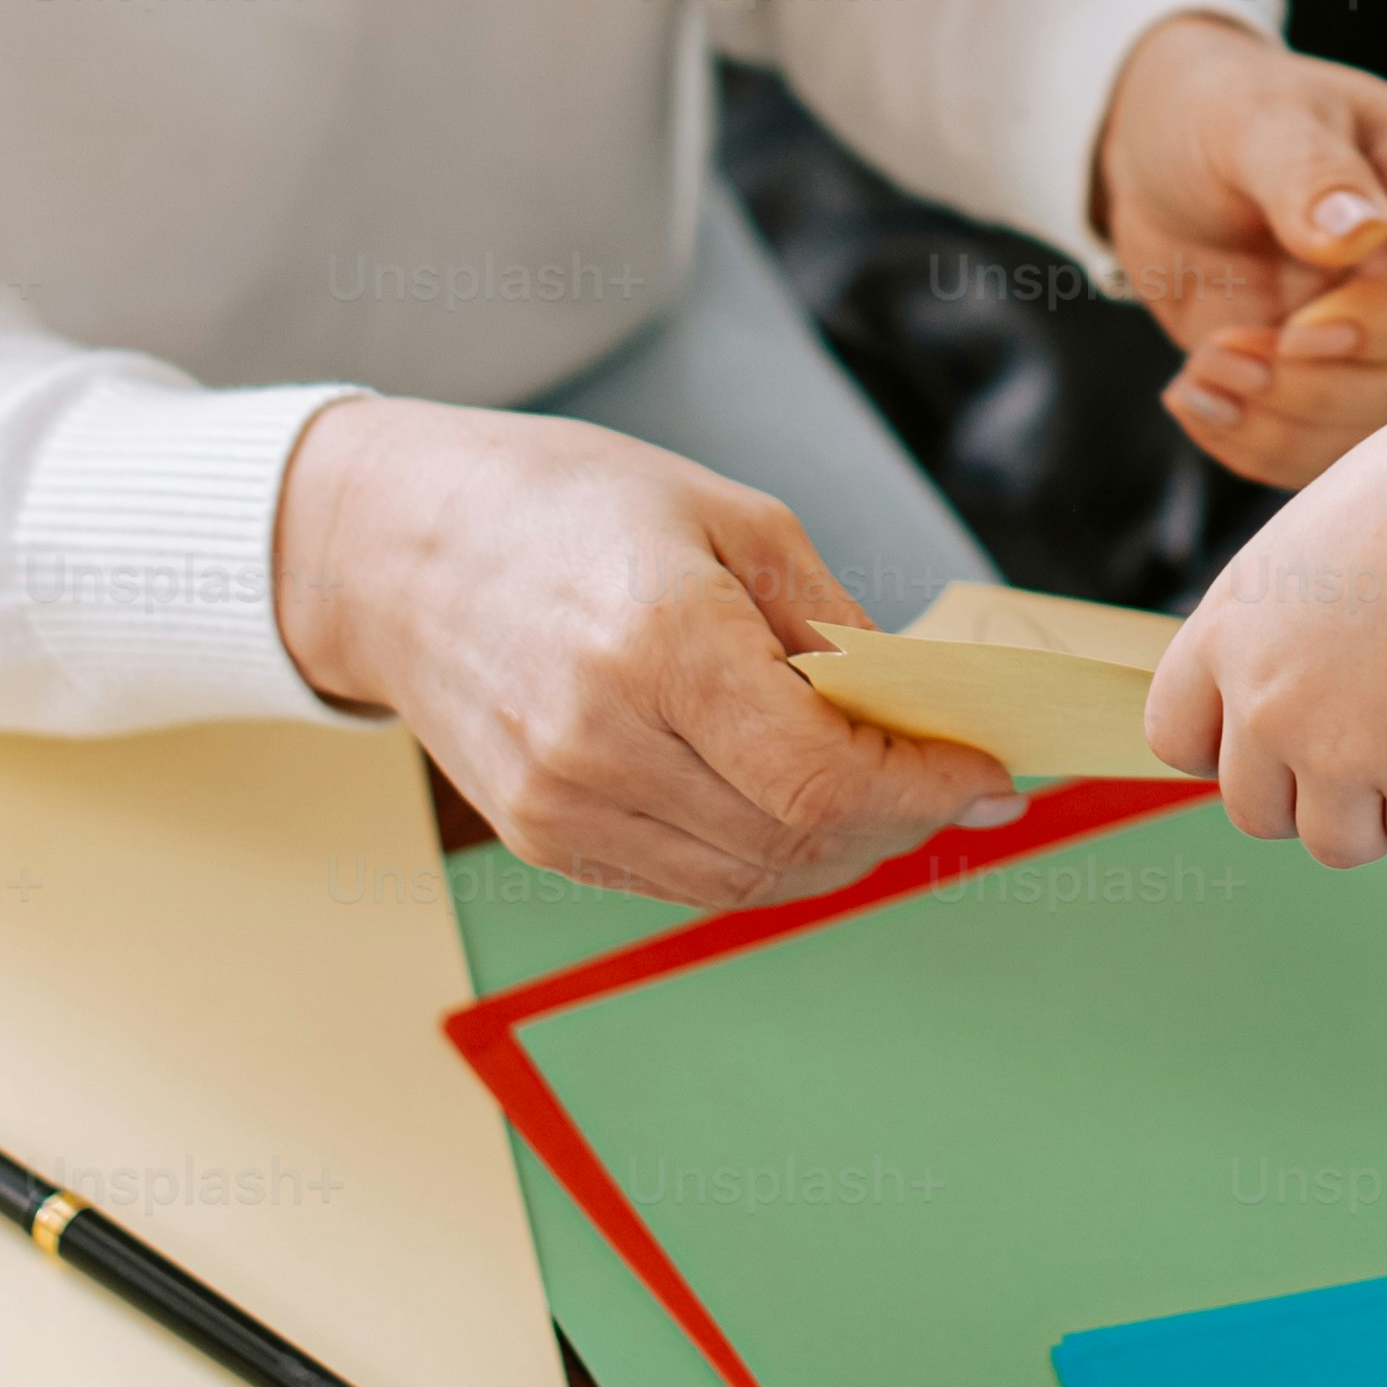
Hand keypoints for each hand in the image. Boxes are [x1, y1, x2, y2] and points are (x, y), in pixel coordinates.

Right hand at [268, 395, 1013, 909]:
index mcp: (659, 643)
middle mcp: (602, 742)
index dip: (925, 789)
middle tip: (952, 782)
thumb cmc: (569, 504)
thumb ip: (831, 627)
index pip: (822, 775)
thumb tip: (917, 714)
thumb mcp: (730, 518)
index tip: (990, 776)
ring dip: (839, 851)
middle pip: (797, 840)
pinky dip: (762, 856)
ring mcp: (562, 806)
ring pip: (748, 880)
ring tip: (884, 794)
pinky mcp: (542, 840)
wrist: (397, 548)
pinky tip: (794, 806)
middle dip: (900, 822)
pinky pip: (686, 881)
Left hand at [1086, 9, 1386, 485]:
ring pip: (1379, 437)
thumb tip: (1362, 230)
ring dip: (1280, 426)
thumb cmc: (1223, 108)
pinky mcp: (1336, 388)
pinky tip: (1193, 395)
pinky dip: (1252, 444)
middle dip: (1321, 390)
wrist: (1159, 152)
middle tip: (1221, 353)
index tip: (1300, 331)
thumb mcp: (1255, 119)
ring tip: (1199, 372)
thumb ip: (1309, 173)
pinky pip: (1321, 455)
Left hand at [1144, 348, 1386, 863]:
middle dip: (1311, 791)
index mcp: (1232, 628)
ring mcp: (1348, 752)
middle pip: (1256, 811)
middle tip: (1375, 737)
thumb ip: (1289, 622)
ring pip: (1340, 842)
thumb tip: (1301, 682)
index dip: (1229, 747)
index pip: (1177, 737)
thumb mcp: (1324, 536)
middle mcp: (1271, 703)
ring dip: (1382, 807)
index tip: (1275, 741)